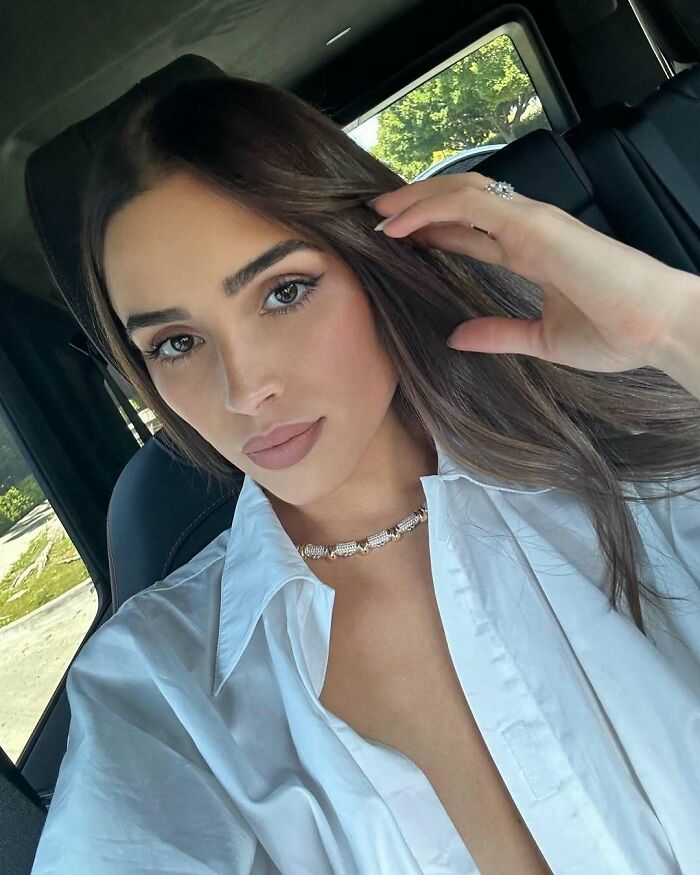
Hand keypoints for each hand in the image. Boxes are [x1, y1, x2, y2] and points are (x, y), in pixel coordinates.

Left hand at [370, 172, 689, 373]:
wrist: (656, 329)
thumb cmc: (615, 333)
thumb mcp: (541, 340)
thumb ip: (498, 333)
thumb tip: (456, 338)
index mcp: (530, 253)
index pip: (471, 231)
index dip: (433, 228)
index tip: (399, 237)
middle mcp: (528, 230)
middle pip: (461, 203)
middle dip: (417, 206)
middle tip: (378, 219)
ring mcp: (531, 223)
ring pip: (461, 193)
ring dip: (416, 200)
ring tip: (379, 215)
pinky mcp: (533, 225)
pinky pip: (471, 205)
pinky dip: (430, 208)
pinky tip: (399, 225)